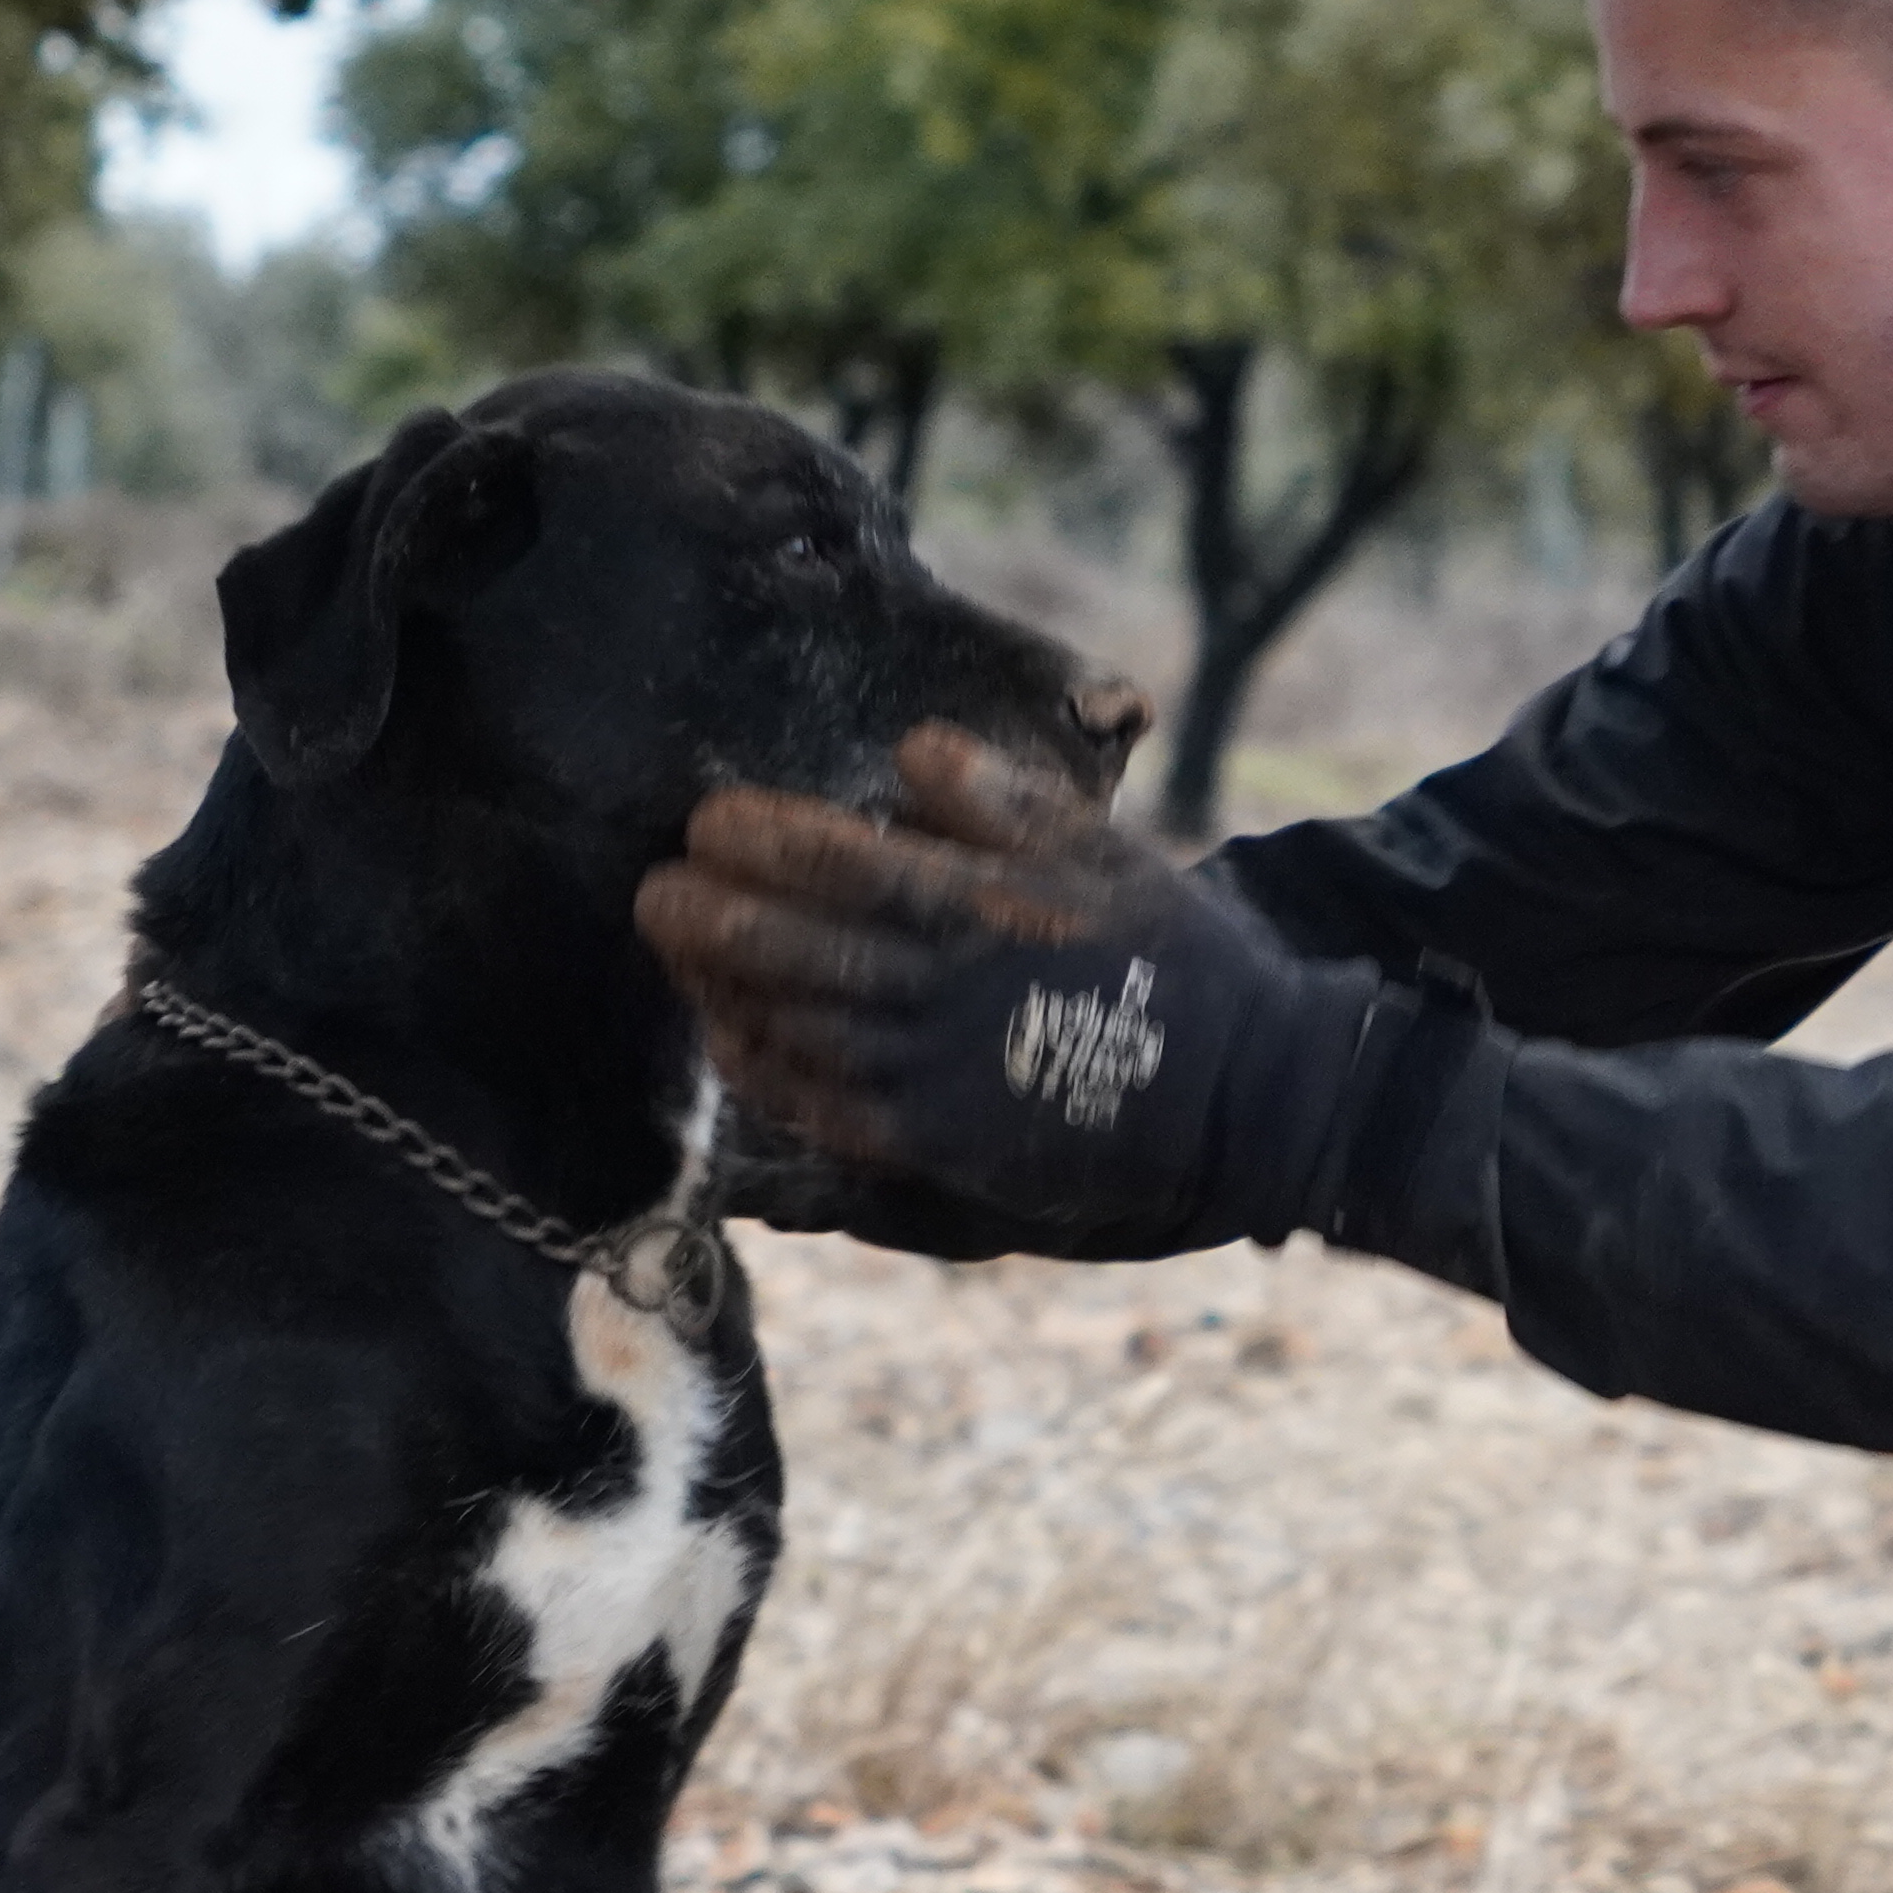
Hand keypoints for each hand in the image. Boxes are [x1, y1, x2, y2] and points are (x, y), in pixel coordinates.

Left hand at [637, 728, 1384, 1256]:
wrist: (1240, 1090)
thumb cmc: (1169, 954)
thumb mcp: (1106, 850)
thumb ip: (1003, 800)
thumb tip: (911, 749)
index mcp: (985, 912)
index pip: (844, 865)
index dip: (765, 839)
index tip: (711, 817)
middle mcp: (944, 997)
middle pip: (797, 950)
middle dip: (713, 917)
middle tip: (653, 890)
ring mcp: (936, 1080)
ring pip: (798, 1029)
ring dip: (727, 990)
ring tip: (680, 954)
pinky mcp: (940, 1144)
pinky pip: (828, 1108)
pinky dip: (770, 1073)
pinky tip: (733, 1042)